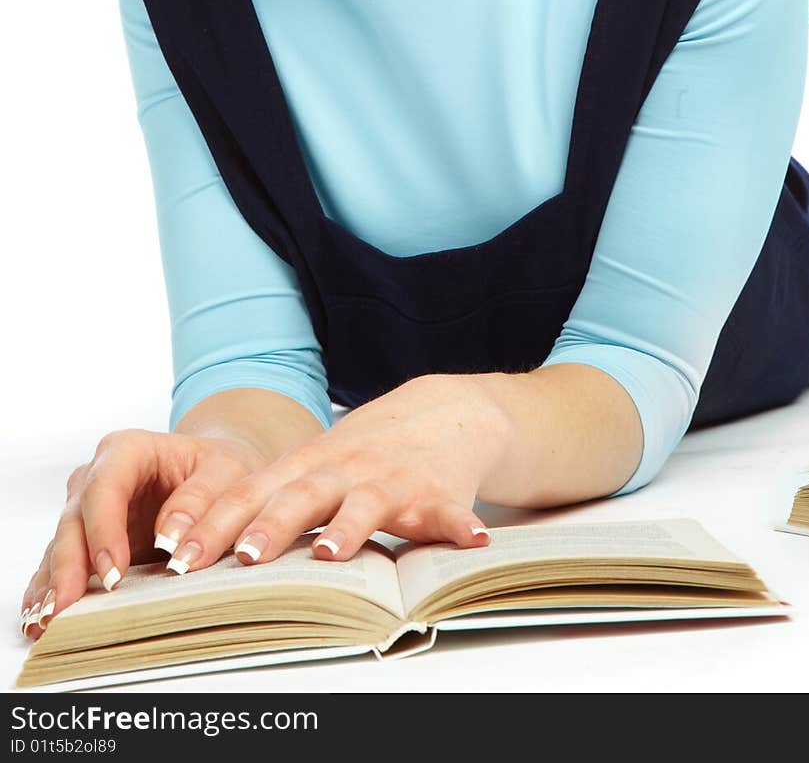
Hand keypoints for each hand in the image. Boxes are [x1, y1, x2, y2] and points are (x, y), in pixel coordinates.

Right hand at [19, 429, 267, 641]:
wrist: (216, 476)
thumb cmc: (221, 473)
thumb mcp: (228, 475)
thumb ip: (206, 501)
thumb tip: (176, 542)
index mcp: (129, 450)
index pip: (105, 484)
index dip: (103, 527)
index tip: (112, 571)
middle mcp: (98, 477)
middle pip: (74, 519)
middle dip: (69, 564)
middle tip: (65, 607)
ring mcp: (88, 511)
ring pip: (62, 546)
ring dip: (54, 584)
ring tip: (49, 621)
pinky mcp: (87, 542)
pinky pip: (61, 566)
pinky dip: (52, 592)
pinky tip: (44, 619)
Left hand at [150, 374, 510, 574]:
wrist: (444, 411)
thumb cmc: (364, 451)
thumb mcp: (312, 466)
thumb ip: (267, 501)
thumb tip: (193, 547)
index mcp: (306, 466)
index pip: (249, 494)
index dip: (213, 523)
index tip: (177, 554)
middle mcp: (344, 470)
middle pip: (300, 497)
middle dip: (269, 527)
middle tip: (243, 558)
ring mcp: (391, 480)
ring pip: (365, 504)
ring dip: (348, 527)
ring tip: (330, 552)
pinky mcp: (438, 494)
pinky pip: (450, 512)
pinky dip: (459, 525)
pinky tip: (470, 540)